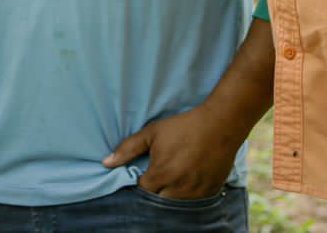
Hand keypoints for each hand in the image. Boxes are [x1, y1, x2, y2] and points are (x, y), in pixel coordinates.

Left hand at [103, 105, 239, 199]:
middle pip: (159, 200)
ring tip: (175, 176)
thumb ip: (128, 149)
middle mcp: (177, 188)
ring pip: (176, 203)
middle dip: (157, 190)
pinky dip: (189, 194)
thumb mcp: (153, 133)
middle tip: (161, 175)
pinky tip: (189, 178)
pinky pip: (194, 201)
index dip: (142, 183)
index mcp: (161, 175)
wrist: (220, 124)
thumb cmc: (183, 127)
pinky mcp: (210, 192)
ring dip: (172, 193)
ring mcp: (195, 192)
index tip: (146, 173)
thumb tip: (106, 163)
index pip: (143, 191)